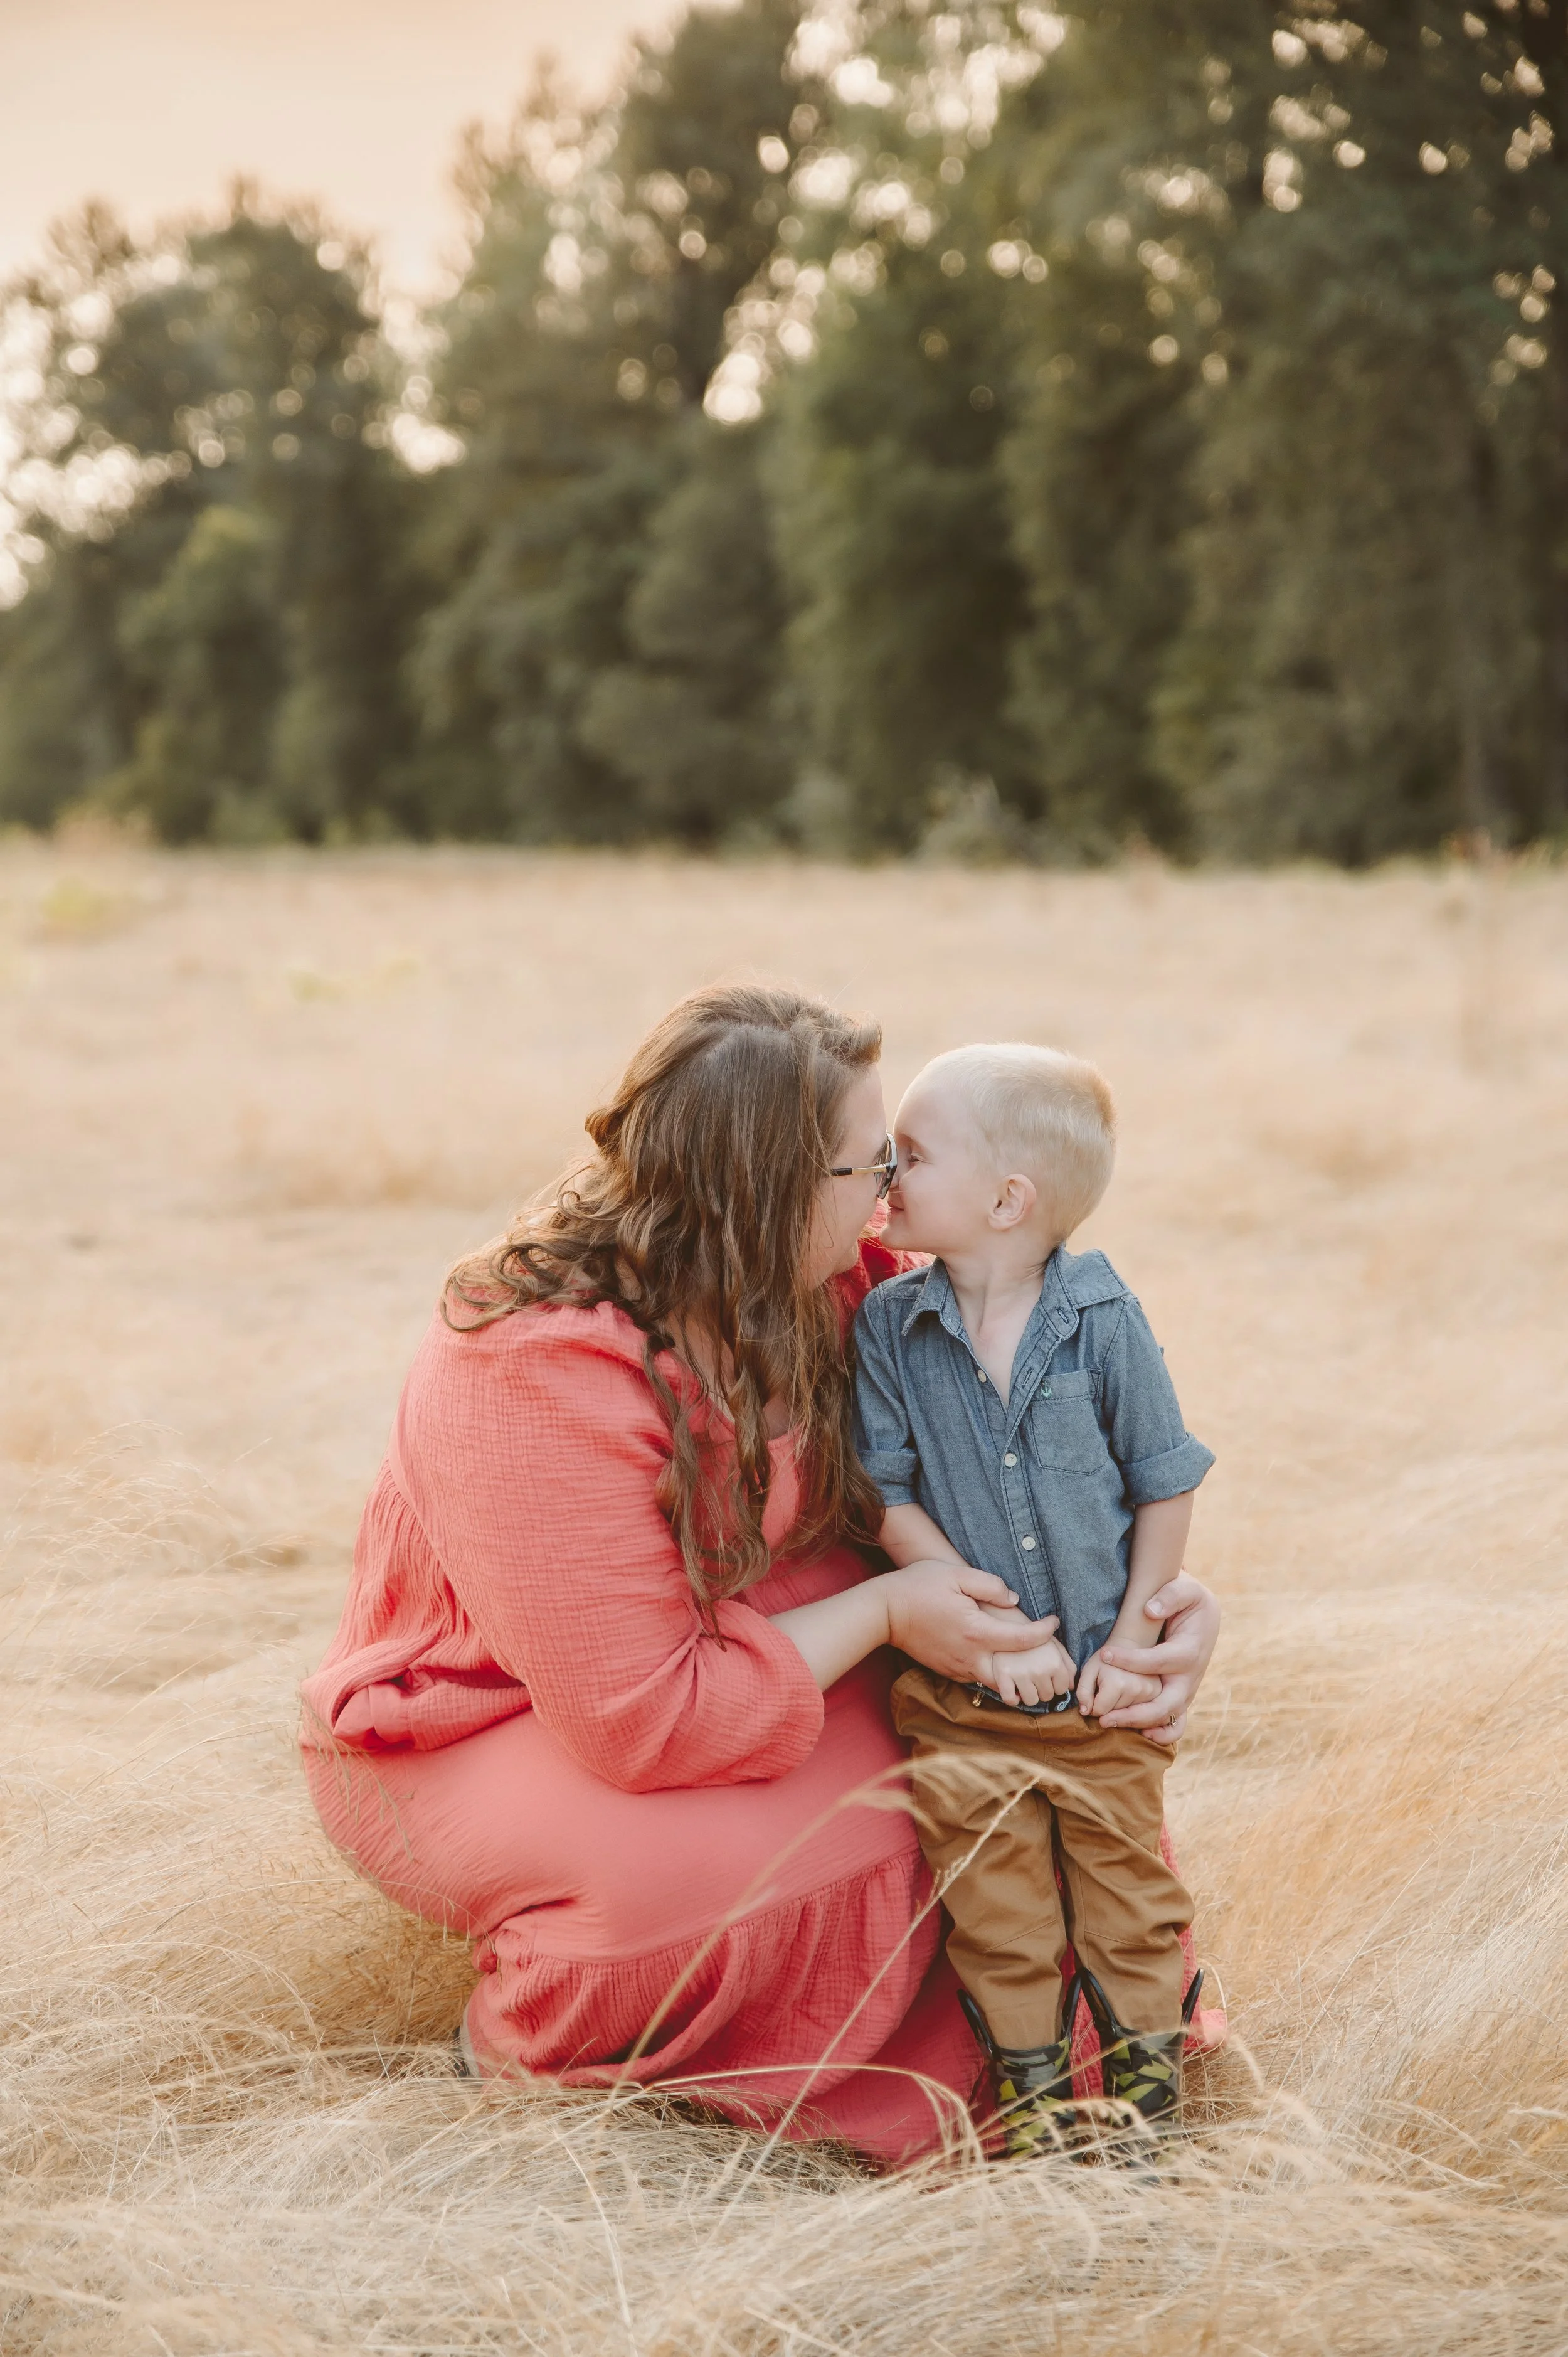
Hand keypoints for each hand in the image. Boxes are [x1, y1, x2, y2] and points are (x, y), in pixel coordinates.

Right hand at [883, 1561, 1057, 1685]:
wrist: (883, 1611)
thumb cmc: (918, 1586)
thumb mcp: (956, 1573)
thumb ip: (990, 1585)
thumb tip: (1014, 1600)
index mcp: (977, 1631)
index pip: (1022, 1639)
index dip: (1045, 1632)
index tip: (1055, 1622)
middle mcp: (970, 1656)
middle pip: (1015, 1674)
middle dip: (1035, 1669)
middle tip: (1049, 1656)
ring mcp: (957, 1667)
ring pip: (996, 1680)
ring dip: (1013, 1672)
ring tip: (1026, 1659)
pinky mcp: (946, 1671)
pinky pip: (977, 1677)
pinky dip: (992, 1671)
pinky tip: (995, 1658)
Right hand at [985, 1633, 1076, 1709]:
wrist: (1007, 1620)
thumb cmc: (1034, 1636)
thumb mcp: (1055, 1645)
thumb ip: (1068, 1665)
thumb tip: (1071, 1687)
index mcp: (1055, 1663)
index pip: (1062, 1689)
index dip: (1056, 1683)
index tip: (1048, 1675)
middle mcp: (1039, 1670)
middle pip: (1047, 1696)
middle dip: (1043, 1689)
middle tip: (1034, 1674)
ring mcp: (1020, 1673)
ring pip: (1031, 1701)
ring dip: (1029, 1694)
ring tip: (1025, 1680)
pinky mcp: (1002, 1675)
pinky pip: (1010, 1699)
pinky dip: (1012, 1698)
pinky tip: (1014, 1688)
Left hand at [1076, 1648, 1160, 1720]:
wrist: (1129, 1647)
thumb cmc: (1105, 1661)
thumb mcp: (1088, 1671)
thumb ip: (1083, 1692)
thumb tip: (1085, 1712)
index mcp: (1118, 1683)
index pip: (1100, 1712)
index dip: (1094, 1707)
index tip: (1096, 1694)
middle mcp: (1137, 1689)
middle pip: (1115, 1716)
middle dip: (1108, 1709)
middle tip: (1109, 1691)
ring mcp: (1151, 1693)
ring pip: (1128, 1717)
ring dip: (1120, 1710)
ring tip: (1120, 1691)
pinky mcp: (1157, 1695)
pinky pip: (1140, 1713)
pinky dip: (1132, 1709)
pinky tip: (1129, 1696)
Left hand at [1093, 1572, 1220, 1745]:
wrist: (1204, 1614)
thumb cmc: (1189, 1600)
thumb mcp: (1185, 1589)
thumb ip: (1170, 1595)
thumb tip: (1151, 1610)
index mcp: (1190, 1650)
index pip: (1158, 1661)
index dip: (1132, 1661)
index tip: (1104, 1655)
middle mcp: (1190, 1676)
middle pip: (1166, 1703)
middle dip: (1136, 1712)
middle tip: (1103, 1715)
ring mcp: (1187, 1689)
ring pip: (1169, 1717)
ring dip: (1141, 1724)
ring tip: (1110, 1723)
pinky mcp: (1182, 1695)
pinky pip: (1177, 1723)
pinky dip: (1163, 1733)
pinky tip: (1141, 1734)